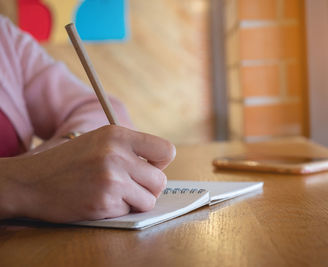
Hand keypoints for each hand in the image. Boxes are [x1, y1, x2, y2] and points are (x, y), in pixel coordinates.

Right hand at [0, 125, 175, 222]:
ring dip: (135, 201)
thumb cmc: (69, 162)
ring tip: (114, 193)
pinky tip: (99, 200)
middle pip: (160, 180)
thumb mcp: (99, 141)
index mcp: (117, 134)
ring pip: (149, 199)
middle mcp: (117, 154)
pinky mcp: (104, 202)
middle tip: (129, 186)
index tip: (149, 168)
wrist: (31, 182)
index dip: (160, 163)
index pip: (167, 150)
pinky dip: (118, 210)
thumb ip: (130, 148)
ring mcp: (111, 179)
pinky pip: (129, 211)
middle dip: (148, 188)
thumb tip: (161, 165)